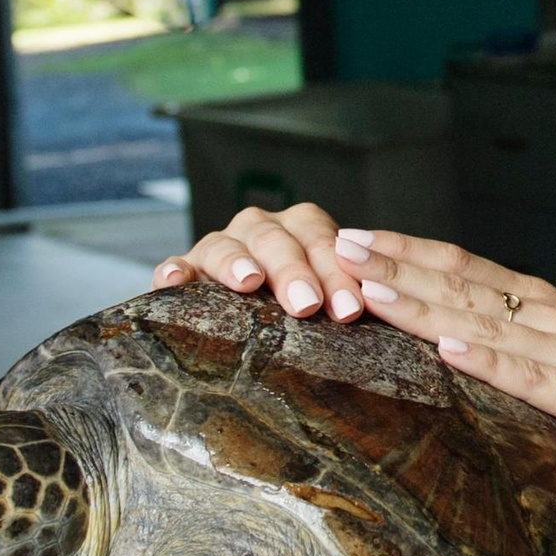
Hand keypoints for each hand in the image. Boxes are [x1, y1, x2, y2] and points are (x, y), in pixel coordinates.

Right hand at [153, 203, 365, 321]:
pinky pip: (174, 267)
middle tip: (308, 306)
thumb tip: (382, 325)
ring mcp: (218, 250)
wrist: (249, 323)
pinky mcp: (184, 273)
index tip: (349, 309)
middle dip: (294, 271)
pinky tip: (174, 282)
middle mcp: (259, 232)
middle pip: (275, 239)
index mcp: (301, 231)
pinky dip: (174, 271)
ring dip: (237, 261)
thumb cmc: (303, 315)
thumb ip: (350, 304)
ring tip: (249, 281)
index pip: (320, 238)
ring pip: (225, 245)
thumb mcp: (330, 304)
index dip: (336, 270)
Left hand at [335, 228, 555, 494]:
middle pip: (460, 285)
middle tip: (338, 245)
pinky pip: (529, 378)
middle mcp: (549, 317)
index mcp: (541, 305)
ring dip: (423, 304)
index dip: (406, 250)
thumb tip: (452, 331)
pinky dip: (488, 362)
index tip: (353, 236)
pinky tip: (448, 349)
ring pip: (482, 323)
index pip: (462, 267)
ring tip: (371, 289)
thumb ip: (517, 339)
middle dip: (395, 265)